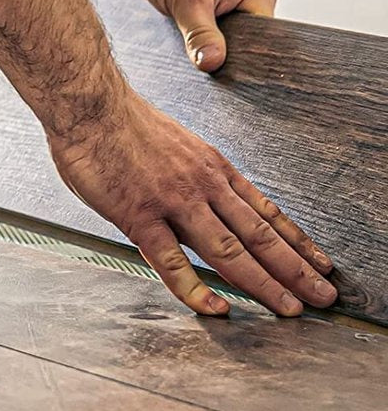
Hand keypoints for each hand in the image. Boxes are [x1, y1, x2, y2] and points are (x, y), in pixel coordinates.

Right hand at [48, 93, 336, 316]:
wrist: (88, 102)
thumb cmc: (119, 120)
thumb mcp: (174, 142)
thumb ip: (189, 175)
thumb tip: (197, 206)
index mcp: (210, 165)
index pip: (264, 209)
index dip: (296, 240)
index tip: (320, 263)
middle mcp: (201, 183)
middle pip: (259, 234)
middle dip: (296, 268)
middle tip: (323, 296)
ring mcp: (172, 201)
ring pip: (229, 250)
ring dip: (265, 282)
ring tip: (290, 309)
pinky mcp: (139, 216)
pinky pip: (172, 262)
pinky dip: (197, 290)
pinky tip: (216, 309)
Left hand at [125, 0, 277, 71]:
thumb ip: (201, 34)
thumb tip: (213, 63)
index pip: (265, 41)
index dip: (246, 59)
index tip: (227, 73)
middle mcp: (249, 0)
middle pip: (246, 46)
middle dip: (224, 55)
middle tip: (203, 63)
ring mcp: (231, 7)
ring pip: (225, 45)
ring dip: (207, 49)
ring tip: (189, 47)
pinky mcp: (211, 12)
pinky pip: (210, 38)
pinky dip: (197, 43)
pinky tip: (183, 44)